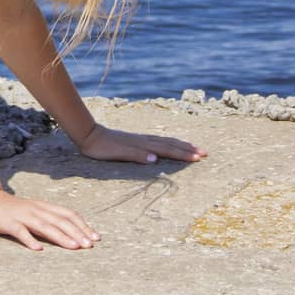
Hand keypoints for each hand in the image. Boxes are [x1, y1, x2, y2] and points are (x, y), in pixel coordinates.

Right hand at [0, 190, 100, 251]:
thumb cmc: (12, 212)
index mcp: (44, 207)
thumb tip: (73, 234)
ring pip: (44, 226)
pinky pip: (20, 231)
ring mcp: (22, 216)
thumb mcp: (34, 213)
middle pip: (60, 220)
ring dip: (61, 237)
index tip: (96, 238)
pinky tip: (39, 250)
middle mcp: (36, 209)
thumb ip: (50, 221)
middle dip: (77, 233)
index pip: (68, 214)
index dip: (83, 225)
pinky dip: (30, 240)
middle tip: (90, 245)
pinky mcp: (8, 223)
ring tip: (74, 247)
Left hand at [77, 123, 207, 163]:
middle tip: (205, 153)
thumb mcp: (117, 153)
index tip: (198, 157)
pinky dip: (169, 142)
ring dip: (181, 145)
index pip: (167, 150)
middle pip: (170, 144)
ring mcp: (141, 139)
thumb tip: (155, 159)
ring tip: (194, 147)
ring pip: (166, 141)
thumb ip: (136, 155)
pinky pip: (158, 140)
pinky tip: (170, 144)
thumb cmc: (102, 148)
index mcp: (143, 145)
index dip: (183, 154)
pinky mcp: (136, 139)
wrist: (89, 134)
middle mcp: (145, 140)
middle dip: (188, 149)